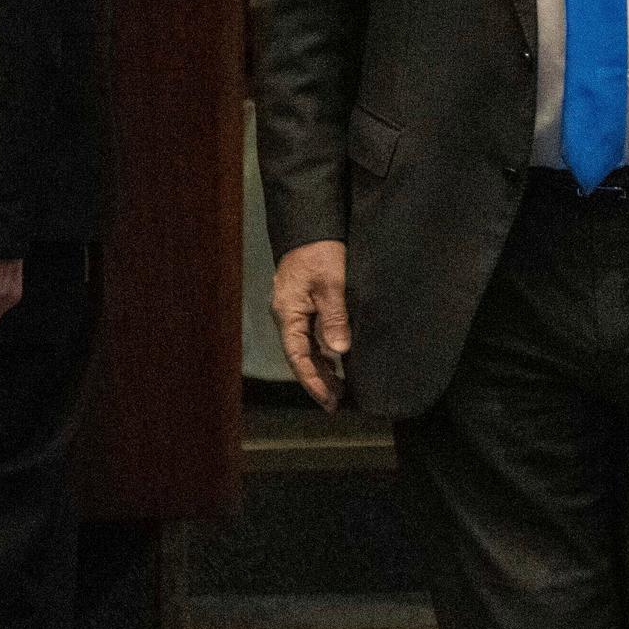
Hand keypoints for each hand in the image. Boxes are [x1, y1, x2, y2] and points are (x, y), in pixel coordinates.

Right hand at [273, 239, 353, 409]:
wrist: (311, 225)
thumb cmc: (320, 251)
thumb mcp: (332, 284)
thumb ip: (335, 317)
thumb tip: (339, 351)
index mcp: (288, 314)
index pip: (298, 357)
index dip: (313, 382)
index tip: (329, 401)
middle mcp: (287, 315)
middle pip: (300, 357)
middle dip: (318, 381)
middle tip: (337, 403)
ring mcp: (294, 310)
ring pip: (306, 348)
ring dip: (321, 368)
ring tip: (340, 388)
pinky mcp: (303, 304)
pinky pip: (310, 336)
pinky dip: (323, 352)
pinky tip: (337, 360)